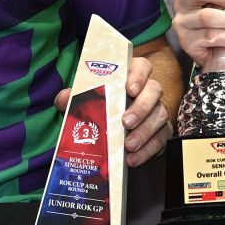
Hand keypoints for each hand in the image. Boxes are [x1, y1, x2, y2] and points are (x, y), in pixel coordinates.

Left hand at [53, 55, 171, 166]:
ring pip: (160, 115)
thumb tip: (63, 99)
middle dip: (141, 107)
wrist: (108, 134)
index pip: (142, 66)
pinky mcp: (161, 132)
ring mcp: (157, 111)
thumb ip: (74, 97)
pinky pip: (160, 139)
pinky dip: (147, 150)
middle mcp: (148, 91)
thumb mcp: (85, 101)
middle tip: (126, 122)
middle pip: (154, 90)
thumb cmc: (99, 108)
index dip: (138, 75)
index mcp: (131, 76)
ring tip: (129, 145)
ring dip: (144, 131)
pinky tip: (133, 158)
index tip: (129, 89)